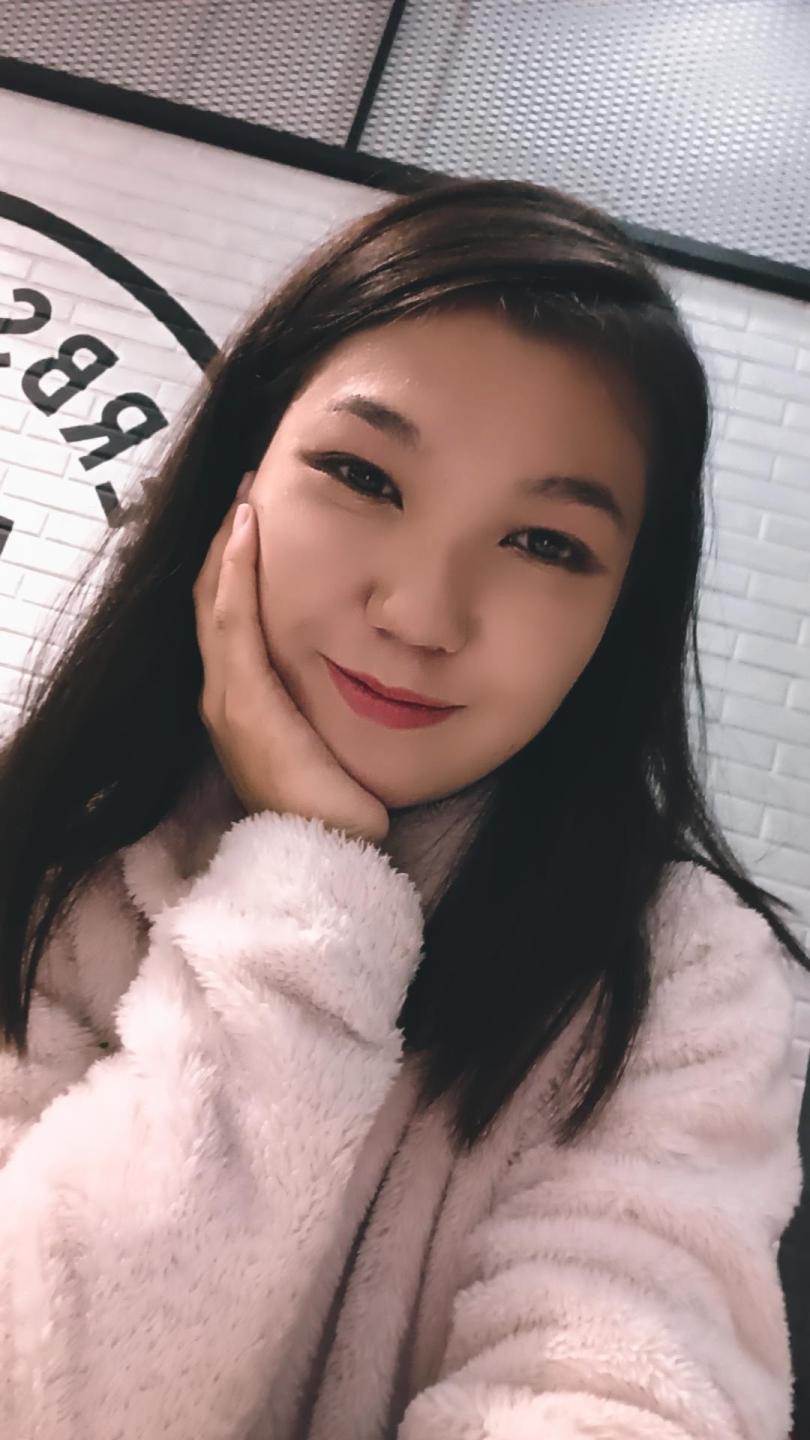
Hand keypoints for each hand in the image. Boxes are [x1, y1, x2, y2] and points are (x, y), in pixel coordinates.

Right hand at [192, 475, 390, 846]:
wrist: (328, 852)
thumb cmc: (338, 803)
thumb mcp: (329, 737)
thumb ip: (326, 701)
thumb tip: (362, 660)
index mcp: (243, 703)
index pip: (230, 618)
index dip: (236, 567)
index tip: (256, 518)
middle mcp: (222, 697)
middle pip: (212, 601)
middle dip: (226, 544)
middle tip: (247, 491)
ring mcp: (226, 699)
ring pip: (214, 602)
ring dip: (227, 546)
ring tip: (244, 498)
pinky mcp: (241, 704)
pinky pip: (231, 623)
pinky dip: (235, 574)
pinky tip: (246, 533)